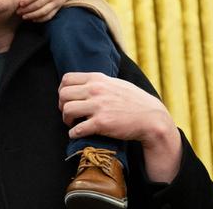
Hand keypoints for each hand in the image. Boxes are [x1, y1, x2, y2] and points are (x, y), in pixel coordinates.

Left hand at [17, 0, 76, 21]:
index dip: (27, 0)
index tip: (20, 4)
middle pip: (39, 4)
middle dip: (27, 9)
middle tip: (18, 12)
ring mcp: (56, 2)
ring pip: (44, 12)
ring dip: (32, 15)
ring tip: (24, 16)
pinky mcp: (58, 8)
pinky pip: (49, 16)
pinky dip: (41, 19)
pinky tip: (33, 19)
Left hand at [58, 72, 181, 182]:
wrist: (151, 118)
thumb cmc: (134, 101)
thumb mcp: (116, 83)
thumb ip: (100, 82)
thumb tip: (85, 84)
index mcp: (98, 79)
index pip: (67, 79)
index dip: (62, 90)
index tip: (67, 99)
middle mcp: (96, 90)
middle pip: (63, 94)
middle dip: (62, 106)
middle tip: (69, 114)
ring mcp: (98, 106)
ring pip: (67, 110)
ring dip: (66, 119)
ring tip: (73, 123)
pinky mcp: (101, 123)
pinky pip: (77, 129)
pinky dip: (73, 133)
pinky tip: (78, 134)